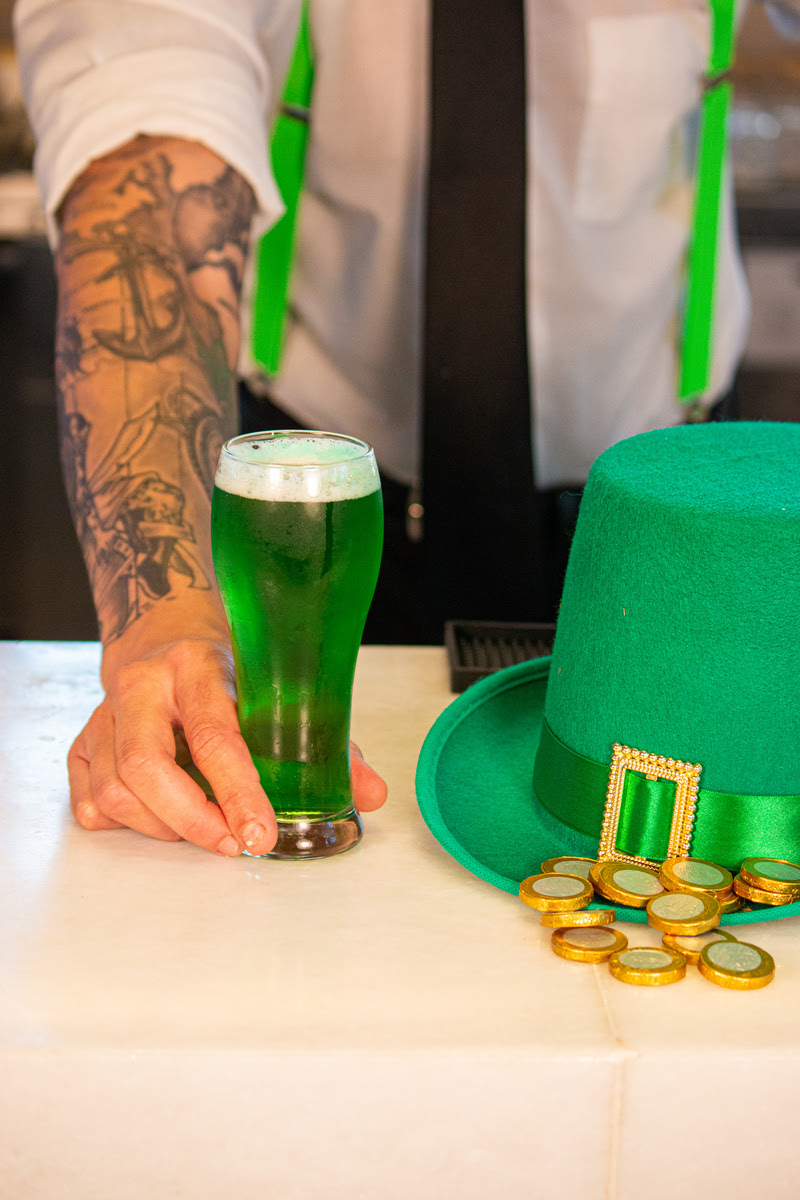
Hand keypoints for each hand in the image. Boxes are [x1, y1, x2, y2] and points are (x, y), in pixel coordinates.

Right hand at [68, 637, 387, 854]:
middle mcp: (142, 684)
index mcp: (196, 664)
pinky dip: (124, 823)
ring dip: (162, 827)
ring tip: (202, 829)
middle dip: (192, 820)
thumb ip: (327, 742)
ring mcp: (104, 711)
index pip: (214, 735)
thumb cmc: (226, 666)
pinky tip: (159, 816)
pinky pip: (89, 798)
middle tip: (231, 844)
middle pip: (146, 767)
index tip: (259, 834)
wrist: (162, 630)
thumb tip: (370, 794)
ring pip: (115, 789)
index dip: (238, 792)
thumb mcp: (277, 687)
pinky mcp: (84, 738)